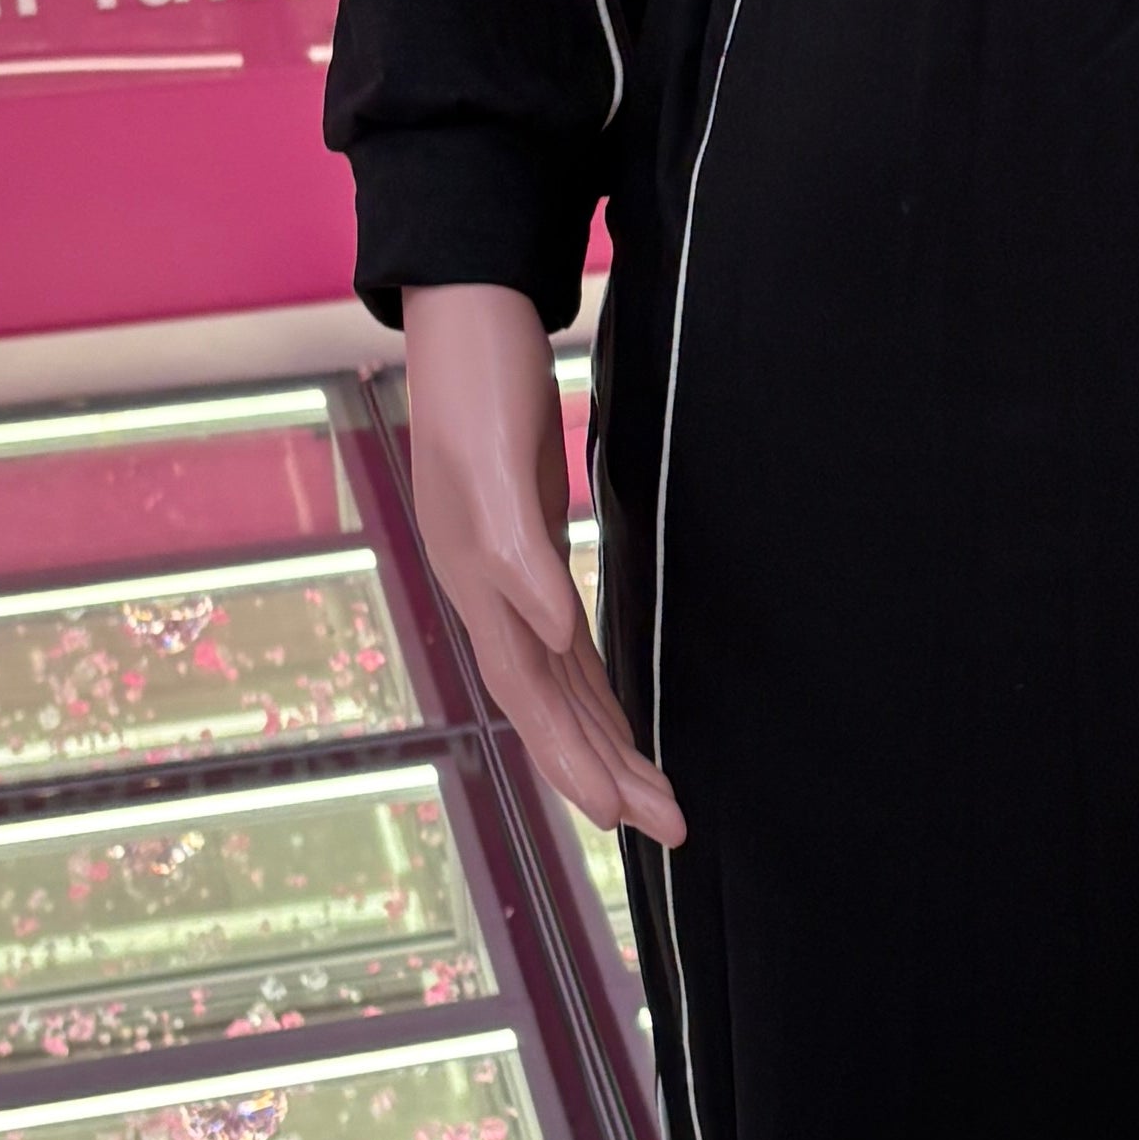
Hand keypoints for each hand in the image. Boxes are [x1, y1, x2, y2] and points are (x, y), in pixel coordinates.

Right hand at [399, 282, 682, 846]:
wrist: (468, 311)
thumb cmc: (475, 382)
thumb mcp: (491, 462)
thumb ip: (516, 553)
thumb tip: (552, 634)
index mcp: (480, 582)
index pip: (533, 696)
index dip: (574, 759)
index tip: (626, 815)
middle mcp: (490, 591)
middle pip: (551, 705)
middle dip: (605, 771)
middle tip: (670, 828)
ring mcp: (508, 571)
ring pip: (560, 681)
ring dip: (603, 739)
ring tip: (654, 795)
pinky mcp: (532, 542)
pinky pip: (566, 642)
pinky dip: (592, 685)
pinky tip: (613, 710)